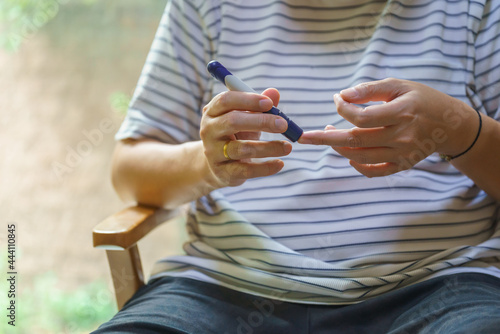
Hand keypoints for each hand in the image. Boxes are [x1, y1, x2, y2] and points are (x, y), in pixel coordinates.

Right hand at [200, 88, 291, 186]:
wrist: (218, 166)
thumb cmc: (235, 135)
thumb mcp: (246, 118)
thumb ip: (258, 106)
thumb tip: (274, 93)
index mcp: (212, 111)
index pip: (226, 100)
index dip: (248, 100)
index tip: (270, 104)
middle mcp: (209, 130)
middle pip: (232, 122)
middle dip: (260, 121)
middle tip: (283, 124)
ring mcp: (213, 152)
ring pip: (241, 148)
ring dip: (268, 147)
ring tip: (287, 147)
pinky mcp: (223, 172)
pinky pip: (246, 170)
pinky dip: (265, 168)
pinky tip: (279, 164)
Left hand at [298, 78, 477, 176]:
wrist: (450, 125)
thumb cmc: (421, 100)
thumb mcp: (399, 85)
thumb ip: (370, 89)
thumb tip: (342, 95)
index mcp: (402, 112)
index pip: (362, 117)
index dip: (343, 109)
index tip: (336, 99)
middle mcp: (402, 136)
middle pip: (356, 140)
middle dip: (326, 138)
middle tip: (305, 136)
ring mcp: (403, 154)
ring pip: (361, 157)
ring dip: (338, 149)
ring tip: (328, 135)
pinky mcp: (402, 166)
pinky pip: (374, 171)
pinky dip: (357, 166)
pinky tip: (347, 155)